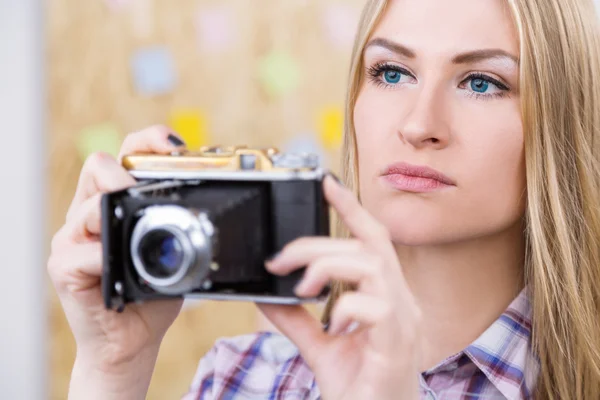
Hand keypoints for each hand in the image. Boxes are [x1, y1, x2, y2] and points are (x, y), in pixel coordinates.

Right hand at [47, 126, 185, 397]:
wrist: (130, 342)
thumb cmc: (150, 295)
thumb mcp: (172, 254)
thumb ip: (176, 228)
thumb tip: (204, 210)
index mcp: (115, 204)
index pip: (125, 152)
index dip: (148, 141)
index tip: (174, 145)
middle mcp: (88, 214)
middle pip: (99, 166)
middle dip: (127, 171)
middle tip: (148, 189)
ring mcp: (72, 238)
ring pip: (91, 205)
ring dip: (118, 214)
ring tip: (141, 238)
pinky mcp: (64, 266)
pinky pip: (85, 250)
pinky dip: (108, 257)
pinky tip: (125, 271)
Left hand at [260, 175, 422, 399]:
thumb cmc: (359, 389)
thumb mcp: (320, 347)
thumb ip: (297, 319)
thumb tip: (268, 294)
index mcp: (387, 298)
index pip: (373, 240)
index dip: (352, 208)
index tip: (326, 184)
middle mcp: (401, 304)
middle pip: (366, 247)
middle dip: (317, 244)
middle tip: (282, 261)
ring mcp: (403, 323)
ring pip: (373, 266)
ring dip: (329, 267)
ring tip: (304, 288)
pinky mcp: (396, 346)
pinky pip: (377, 307)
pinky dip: (347, 308)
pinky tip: (334, 327)